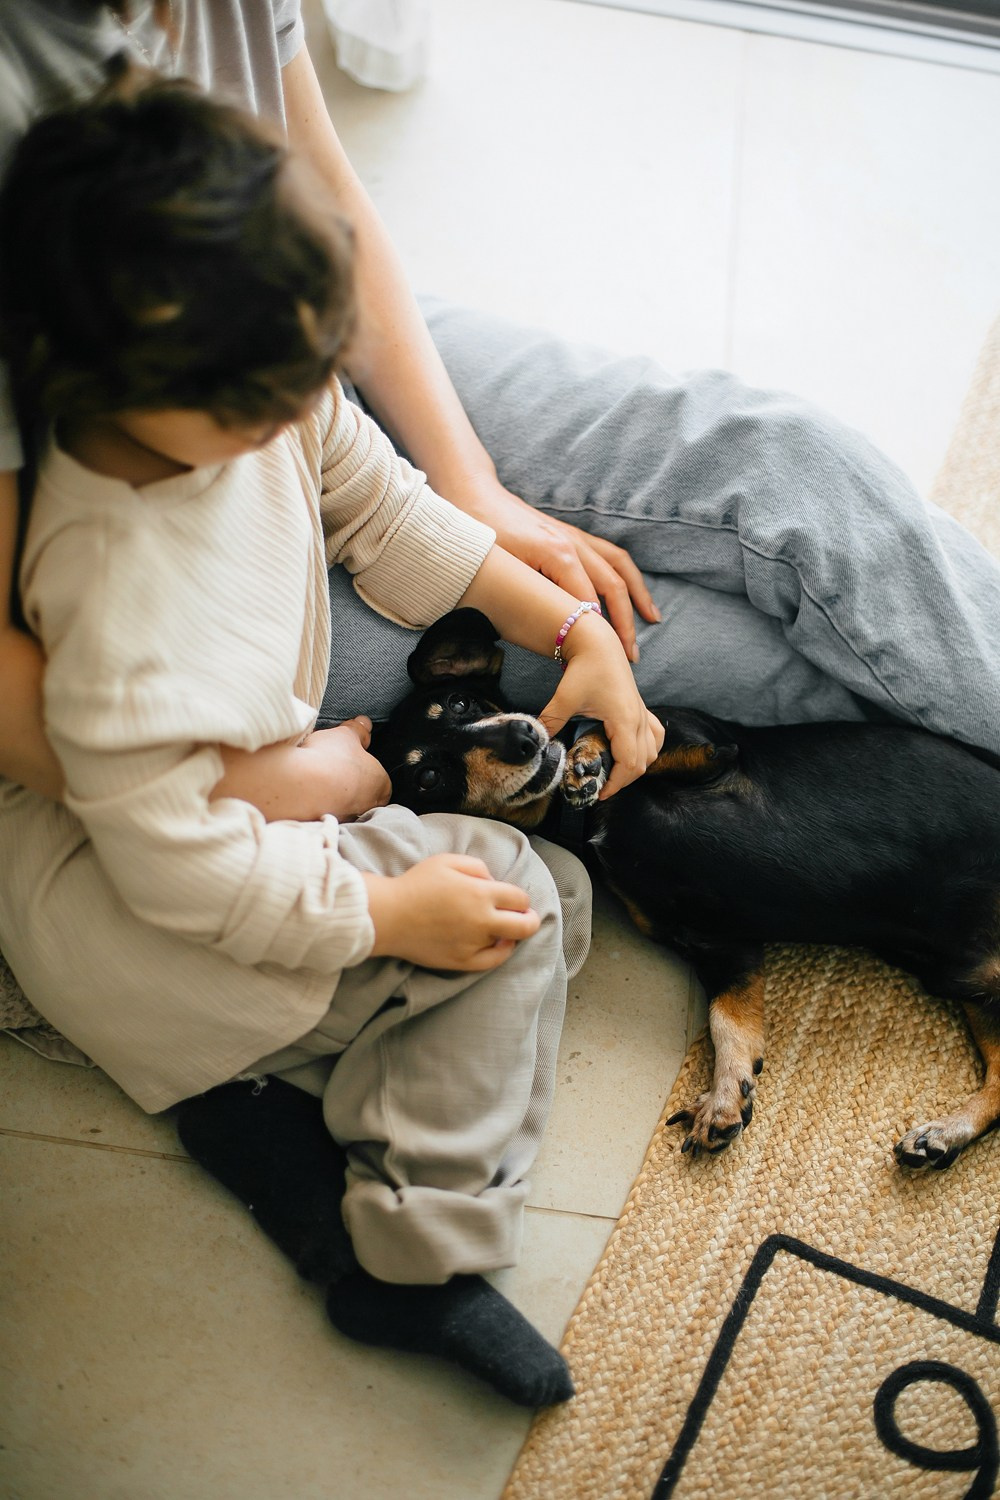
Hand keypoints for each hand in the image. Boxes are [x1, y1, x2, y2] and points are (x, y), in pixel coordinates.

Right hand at [213, 717, 390, 821]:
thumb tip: (365, 723)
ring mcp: (346, 819)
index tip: (347, 757)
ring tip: (313, 777)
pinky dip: (315, 803)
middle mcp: (368, 806)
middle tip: (330, 766)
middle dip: (347, 781)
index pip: (378, 778)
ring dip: (330, 793)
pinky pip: (323, 812)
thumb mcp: (346, 735)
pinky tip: (303, 791)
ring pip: (341, 803)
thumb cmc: (330, 758)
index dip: (363, 767)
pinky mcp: (325, 826)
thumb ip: (358, 730)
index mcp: (381, 784)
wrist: (299, 786)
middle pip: (361, 792)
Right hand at [363, 853, 540, 970]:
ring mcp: (473, 944)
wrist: (389, 916)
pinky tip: (499, 944)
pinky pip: (492, 962)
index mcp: (481, 893)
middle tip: (526, 916)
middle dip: (530, 918)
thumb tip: (493, 882)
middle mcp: (482, 921)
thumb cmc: (416, 885)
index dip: (520, 898)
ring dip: (511, 933)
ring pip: (509, 942)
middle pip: (526, 925)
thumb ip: (478, 867)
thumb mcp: (448, 860)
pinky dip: (501, 952)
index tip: (514, 898)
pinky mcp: (461, 962)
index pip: (519, 898)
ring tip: (505, 927)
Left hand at [462, 477, 658, 662]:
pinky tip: (634, 591)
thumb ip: (532, 596)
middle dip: (624, 623)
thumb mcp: (503, 572)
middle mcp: (574, 545)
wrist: (476, 498)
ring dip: (638, 596)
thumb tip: (552, 629)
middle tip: (630, 656)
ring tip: (653, 619)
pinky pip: (611, 556)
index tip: (603, 660)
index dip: (597, 633)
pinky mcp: (574, 536)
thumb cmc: (484, 538)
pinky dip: (627, 575)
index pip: (589, 603)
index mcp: (558, 555)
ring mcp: (577, 538)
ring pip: (620, 568)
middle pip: (612, 587)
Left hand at [539, 611, 662, 797]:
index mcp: (625, 720)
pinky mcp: (642, 708)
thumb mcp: (564, 698)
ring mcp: (643, 713)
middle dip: (624, 779)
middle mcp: (640, 719)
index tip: (599, 792)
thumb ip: (550, 722)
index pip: (630, 764)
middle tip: (602, 787)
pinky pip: (655, 736)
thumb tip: (538, 744)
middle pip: (643, 762)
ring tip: (615, 772)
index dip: (616, 784)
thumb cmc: (584, 668)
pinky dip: (648, 749)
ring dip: (638, 766)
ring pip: (653, 751)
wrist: (598, 643)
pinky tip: (632, 752)